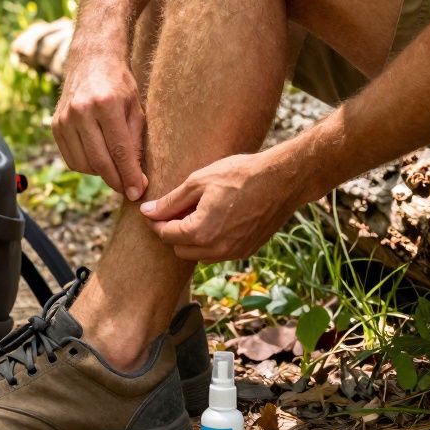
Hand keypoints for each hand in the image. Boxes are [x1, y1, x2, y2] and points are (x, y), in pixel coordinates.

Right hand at [51, 54, 148, 199]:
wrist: (91, 60)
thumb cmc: (120, 85)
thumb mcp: (135, 108)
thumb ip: (135, 143)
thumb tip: (136, 180)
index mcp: (106, 104)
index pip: (119, 150)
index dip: (129, 175)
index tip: (137, 192)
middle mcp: (81, 111)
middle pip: (99, 161)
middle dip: (116, 181)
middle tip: (129, 190)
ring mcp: (65, 119)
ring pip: (83, 164)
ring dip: (101, 174)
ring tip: (115, 169)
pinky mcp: (55, 125)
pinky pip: (71, 159)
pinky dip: (86, 166)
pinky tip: (98, 160)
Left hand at [138, 151, 308, 262]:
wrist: (281, 180)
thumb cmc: (239, 175)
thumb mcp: (198, 182)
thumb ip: (170, 201)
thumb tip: (147, 212)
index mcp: (201, 232)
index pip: (166, 234)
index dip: (156, 222)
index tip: (154, 210)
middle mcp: (217, 249)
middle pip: (179, 250)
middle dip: (173, 232)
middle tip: (177, 209)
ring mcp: (234, 253)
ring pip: (199, 255)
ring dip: (192, 239)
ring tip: (197, 212)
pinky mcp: (247, 250)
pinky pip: (219, 253)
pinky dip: (211, 241)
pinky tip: (216, 218)